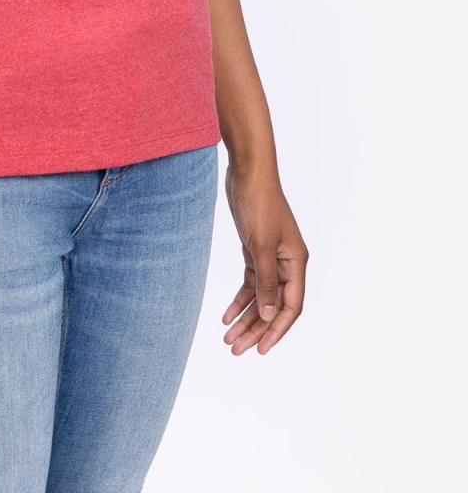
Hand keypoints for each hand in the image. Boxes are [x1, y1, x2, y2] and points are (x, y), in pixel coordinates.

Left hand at [221, 165, 307, 354]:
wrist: (247, 172)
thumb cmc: (258, 203)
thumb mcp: (260, 244)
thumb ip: (266, 280)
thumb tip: (270, 315)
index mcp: (296, 262)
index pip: (291, 306)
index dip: (277, 330)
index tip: (261, 350)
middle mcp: (287, 263)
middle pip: (274, 305)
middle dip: (256, 329)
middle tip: (236, 350)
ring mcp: (271, 257)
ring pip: (261, 296)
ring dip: (246, 318)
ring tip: (228, 339)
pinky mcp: (255, 250)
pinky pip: (250, 282)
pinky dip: (240, 299)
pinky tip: (226, 315)